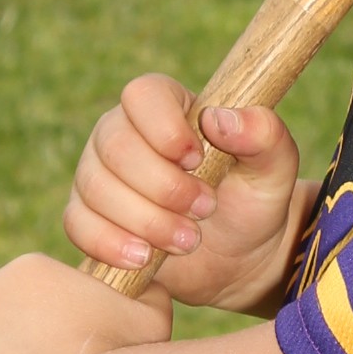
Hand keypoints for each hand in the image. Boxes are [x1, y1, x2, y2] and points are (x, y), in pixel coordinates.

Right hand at [66, 75, 313, 314]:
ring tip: (190, 240)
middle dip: (163, 186)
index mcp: (166, 105)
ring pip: (96, 188)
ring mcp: (99, 173)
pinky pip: (77, 223)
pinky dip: (110, 243)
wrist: (238, 255)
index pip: (142, 95)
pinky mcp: (89, 216)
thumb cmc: (254, 199)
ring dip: (146, 220)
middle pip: (115, 146)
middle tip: (205, 208)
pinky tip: (144, 257)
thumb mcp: (275, 166)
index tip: (196, 160)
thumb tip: (219, 119)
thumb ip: (263, 134)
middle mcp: (123, 132)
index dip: (164, 128)